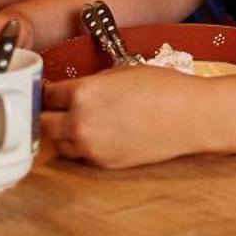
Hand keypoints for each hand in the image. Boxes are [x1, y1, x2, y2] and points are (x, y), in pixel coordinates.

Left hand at [43, 66, 207, 168]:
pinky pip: (80, 155)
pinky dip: (84, 145)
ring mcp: (90, 146)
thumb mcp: (123, 72)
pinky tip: (101, 134)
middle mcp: (80, 122)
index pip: (47, 94)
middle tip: (58, 109)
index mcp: (84, 93)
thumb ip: (92, 83)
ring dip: (64, 133)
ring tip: (82, 122)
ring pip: (58, 143)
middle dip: (49, 114)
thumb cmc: (165, 88)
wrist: (192, 116)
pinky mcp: (103, 162)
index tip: (52, 92)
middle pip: (43, 123)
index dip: (50, 91)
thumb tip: (74, 92)